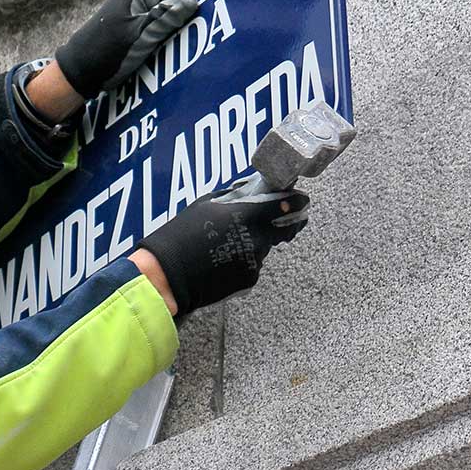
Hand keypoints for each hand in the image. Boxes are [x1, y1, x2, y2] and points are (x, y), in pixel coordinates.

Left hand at [54, 0, 198, 98]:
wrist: (79, 72)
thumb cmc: (105, 52)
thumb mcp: (138, 36)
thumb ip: (164, 17)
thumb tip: (191, 1)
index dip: (188, 9)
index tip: (183, 31)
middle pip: (175, 3)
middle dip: (181, 22)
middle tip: (177, 44)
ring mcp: (137, 12)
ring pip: (168, 18)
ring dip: (172, 33)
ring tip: (166, 50)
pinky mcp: (136, 27)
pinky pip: (158, 29)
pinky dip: (163, 40)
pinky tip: (159, 53)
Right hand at [136, 184, 309, 315]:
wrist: (169, 276)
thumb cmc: (180, 237)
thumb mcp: (205, 205)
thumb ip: (233, 198)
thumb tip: (250, 190)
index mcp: (247, 215)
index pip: (285, 205)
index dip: (296, 202)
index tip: (300, 200)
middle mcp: (256, 239)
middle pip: (282, 229)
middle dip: (280, 224)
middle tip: (269, 222)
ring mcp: (255, 261)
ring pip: (263, 248)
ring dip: (253, 244)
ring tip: (225, 245)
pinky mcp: (250, 279)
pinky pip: (253, 265)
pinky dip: (243, 261)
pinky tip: (222, 261)